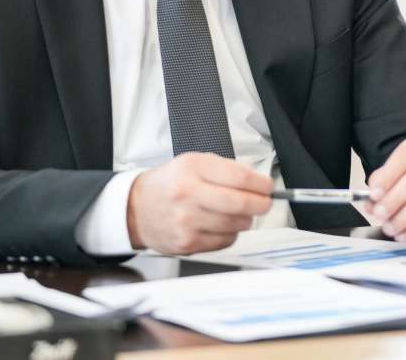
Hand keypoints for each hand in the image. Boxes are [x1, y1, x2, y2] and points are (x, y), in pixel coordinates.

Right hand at [126, 152, 272, 254]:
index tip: (268, 187)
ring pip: (235, 224)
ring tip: (239, 213)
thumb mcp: (193, 162)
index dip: (261, 183)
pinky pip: (224, 241)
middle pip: (240, 203)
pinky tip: (220, 225)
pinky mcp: (187, 243)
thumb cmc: (169, 184)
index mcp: (192, 168)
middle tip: (265, 203)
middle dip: (260, 204)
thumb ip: (226, 169)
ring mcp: (186, 221)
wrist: (137, 209)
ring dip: (245, 220)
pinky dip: (230, 234)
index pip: (239, 176)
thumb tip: (257, 183)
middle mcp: (187, 194)